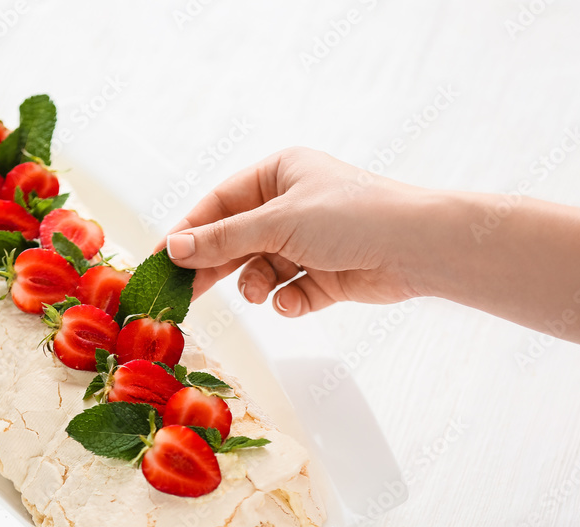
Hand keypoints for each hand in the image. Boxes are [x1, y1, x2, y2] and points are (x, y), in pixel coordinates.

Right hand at [159, 148, 433, 316]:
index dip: (189, 232)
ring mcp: (308, 242)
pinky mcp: (325, 275)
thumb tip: (175, 249)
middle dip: (215, 265)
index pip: (219, 204)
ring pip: (260, 270)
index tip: (162, 260)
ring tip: (265, 290)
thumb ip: (222, 239)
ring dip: (257, 284)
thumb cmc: (350, 217)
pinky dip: (289, 298)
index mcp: (279, 174)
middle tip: (185, 293)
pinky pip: (289, 291)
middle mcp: (291, 205)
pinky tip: (297, 298)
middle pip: (235, 239)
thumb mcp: (276, 222)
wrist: (417, 248)